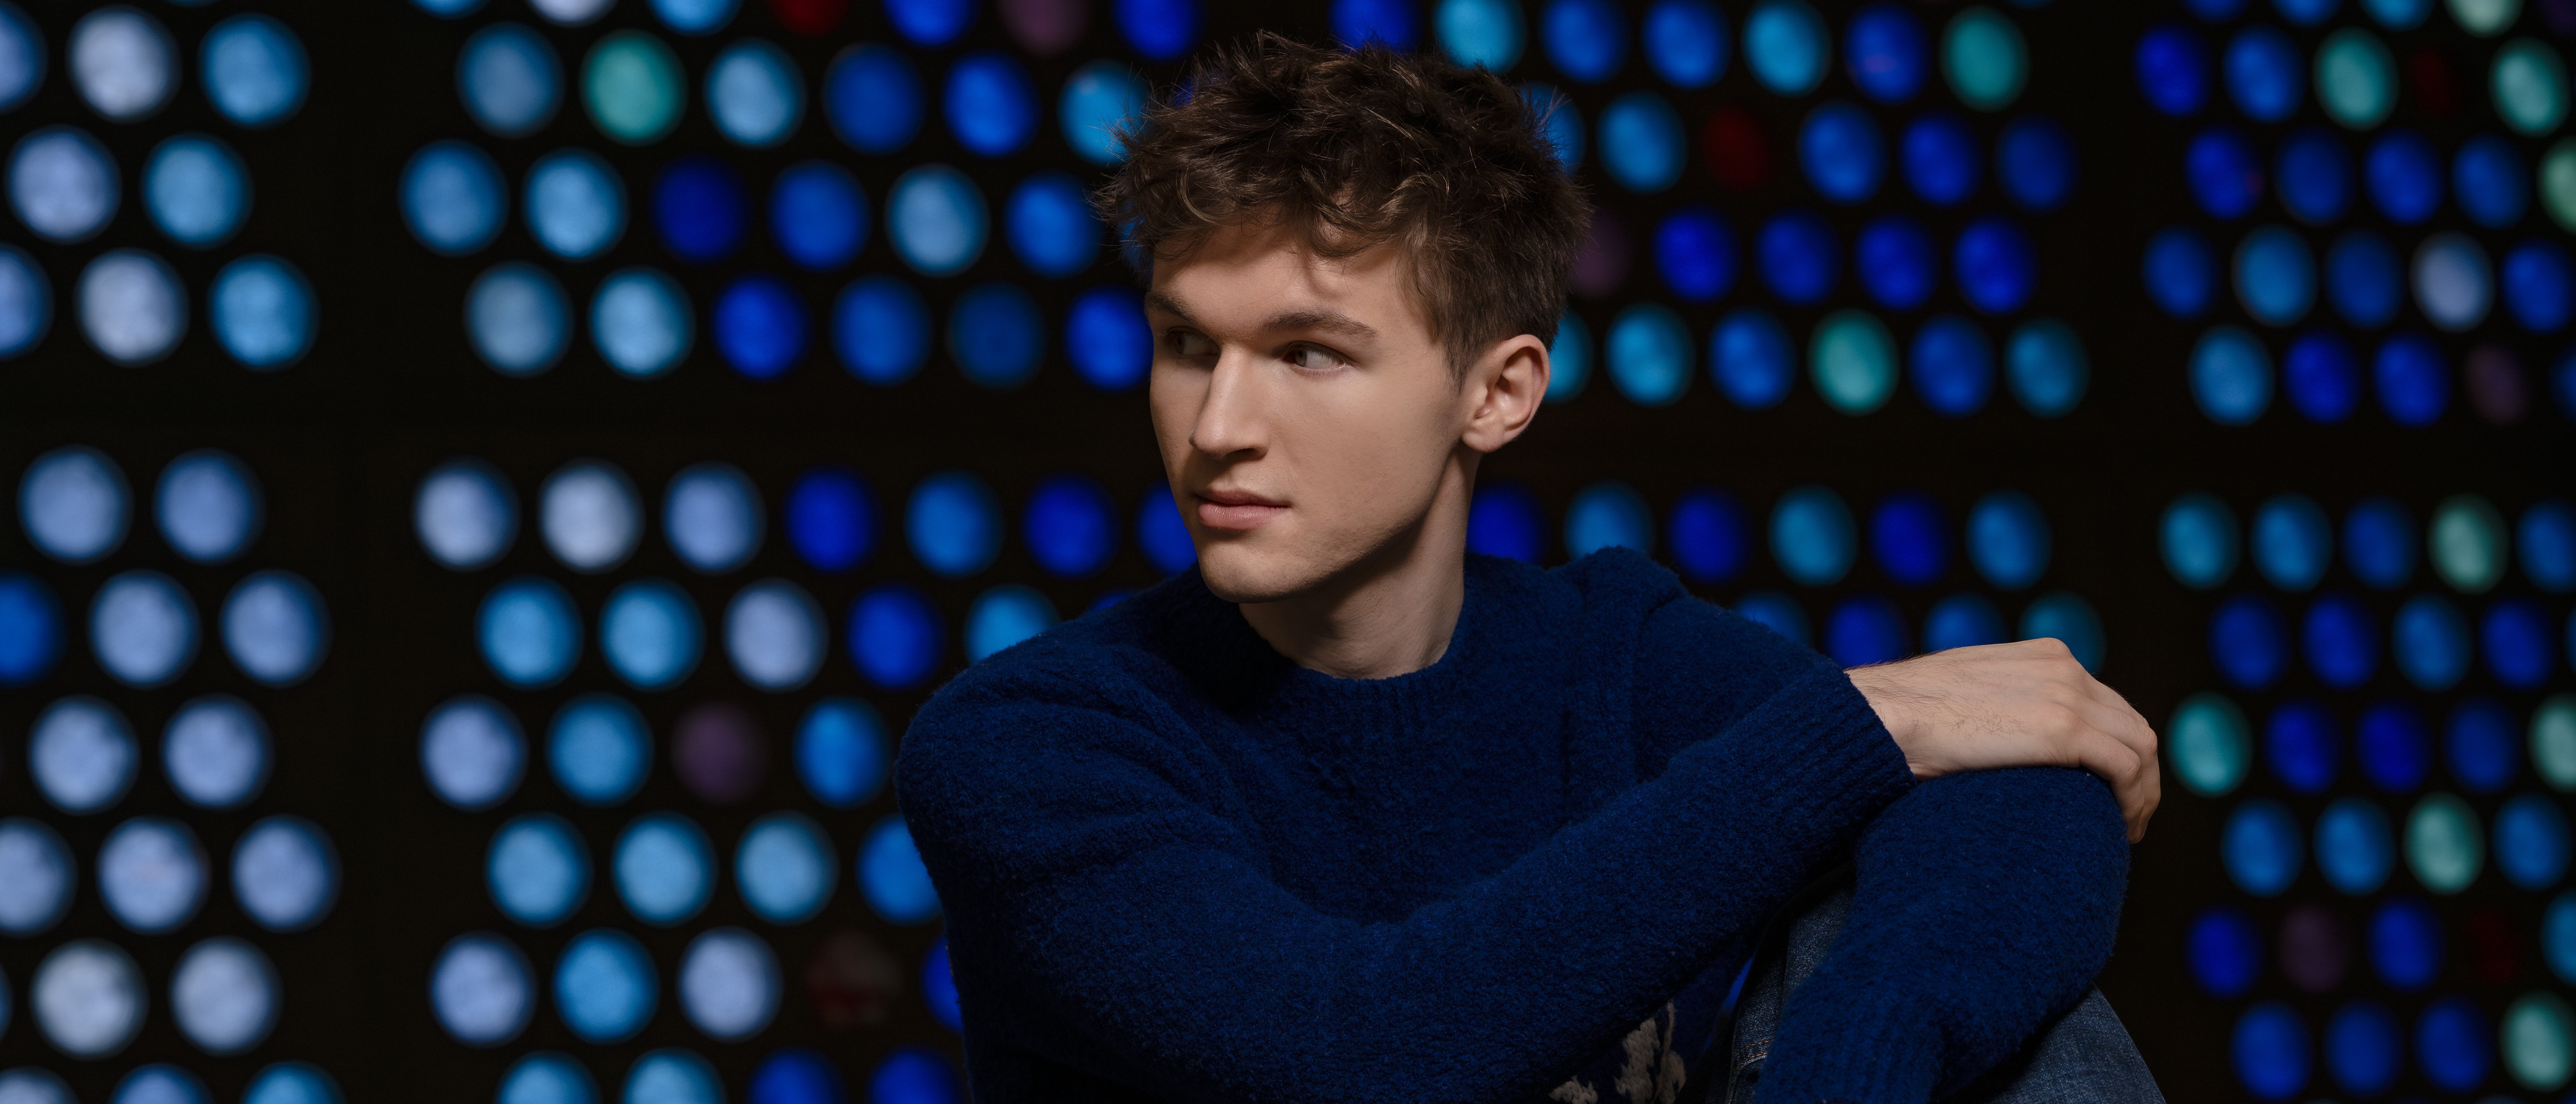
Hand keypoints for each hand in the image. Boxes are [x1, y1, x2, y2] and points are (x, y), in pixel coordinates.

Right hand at [1844, 638, 2160, 841]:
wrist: (1880, 716)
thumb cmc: (1903, 719)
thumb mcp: (1965, 699)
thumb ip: (2001, 709)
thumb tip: (2006, 747)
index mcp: (2042, 657)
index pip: (2105, 704)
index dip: (2115, 750)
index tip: (2106, 791)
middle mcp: (2063, 668)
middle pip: (2131, 724)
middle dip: (2139, 775)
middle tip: (2125, 820)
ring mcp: (2066, 695)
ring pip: (2140, 747)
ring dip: (2142, 794)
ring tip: (2126, 832)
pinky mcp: (2063, 729)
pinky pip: (2126, 769)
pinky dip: (2131, 801)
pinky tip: (2118, 830)